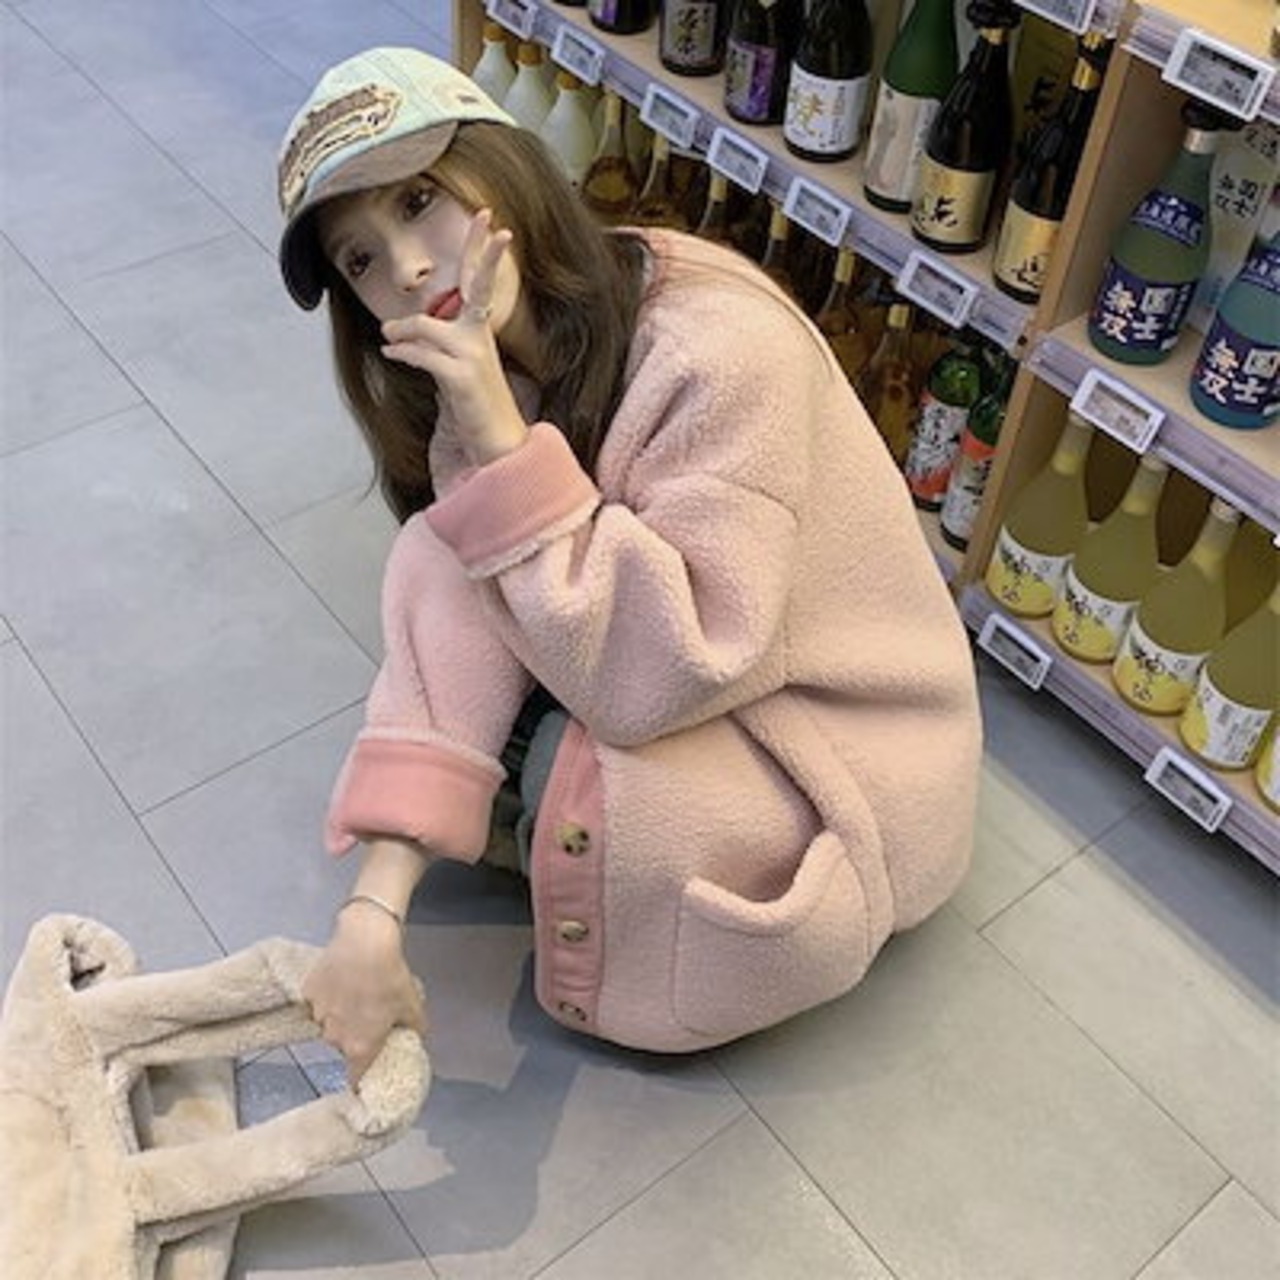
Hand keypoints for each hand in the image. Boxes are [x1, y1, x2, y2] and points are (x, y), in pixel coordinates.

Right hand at [304, 903, 426, 1084]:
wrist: (366, 942)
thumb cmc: (391, 977)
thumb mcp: (412, 1005)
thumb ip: (414, 1027)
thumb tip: (417, 1035)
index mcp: (361, 1046)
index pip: (354, 1077)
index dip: (358, 1080)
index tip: (360, 1079)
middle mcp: (335, 1036)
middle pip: (342, 1044)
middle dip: (353, 1034)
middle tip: (367, 1013)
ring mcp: (318, 1014)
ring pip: (327, 1022)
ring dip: (339, 1013)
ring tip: (356, 990)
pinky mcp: (308, 992)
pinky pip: (316, 1000)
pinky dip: (327, 993)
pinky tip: (341, 978)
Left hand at [380, 207, 528, 464]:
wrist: (497, 442)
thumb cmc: (473, 405)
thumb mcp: (452, 368)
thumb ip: (431, 343)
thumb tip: (393, 331)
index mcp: (479, 331)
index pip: (480, 284)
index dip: (484, 251)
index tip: (491, 219)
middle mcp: (480, 338)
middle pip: (479, 286)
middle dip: (486, 253)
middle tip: (491, 219)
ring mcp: (473, 356)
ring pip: (426, 327)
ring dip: (401, 332)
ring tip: (388, 338)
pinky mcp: (460, 377)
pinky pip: (421, 355)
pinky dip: (403, 353)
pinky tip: (392, 354)